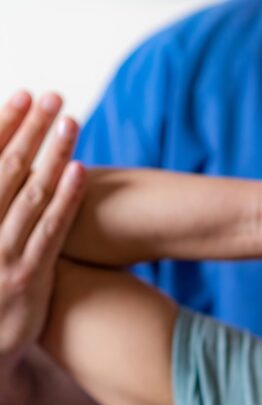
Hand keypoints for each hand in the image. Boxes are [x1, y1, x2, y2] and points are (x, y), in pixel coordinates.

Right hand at [0, 91, 85, 384]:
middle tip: (54, 95)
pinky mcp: (27, 279)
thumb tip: (16, 156)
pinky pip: (49, 232)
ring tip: (71, 120)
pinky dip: (64, 200)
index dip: (2, 124)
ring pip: (29, 193)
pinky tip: (78, 170)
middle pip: (5, 168)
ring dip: (51, 153)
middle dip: (30, 128)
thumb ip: (1, 200)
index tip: (23, 93)